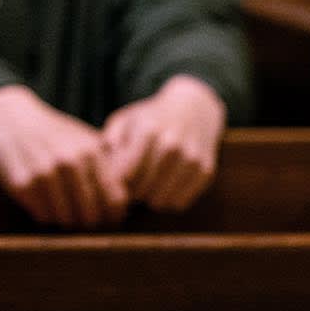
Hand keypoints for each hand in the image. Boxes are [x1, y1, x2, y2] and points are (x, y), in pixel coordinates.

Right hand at [0, 84, 127, 228]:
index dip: (114, 215)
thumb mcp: (86, 141)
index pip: (114, 199)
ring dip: (68, 221)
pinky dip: (47, 215)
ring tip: (67, 212)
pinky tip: (47, 203)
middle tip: (87, 222)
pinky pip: (43, 216)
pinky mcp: (21, 184)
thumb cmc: (56, 134)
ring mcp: (43, 174)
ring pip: (66, 219)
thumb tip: (128, 201)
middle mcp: (68, 163)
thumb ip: (108, 166)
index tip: (110, 219)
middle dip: (91, 223)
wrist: (12, 119)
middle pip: (90, 215)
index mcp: (90, 152)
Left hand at [102, 75, 224, 212]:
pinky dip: (169, 200)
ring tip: (146, 187)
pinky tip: (164, 187)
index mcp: (148, 131)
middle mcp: (172, 145)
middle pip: (142, 191)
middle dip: (132, 193)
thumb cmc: (151, 118)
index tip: (115, 180)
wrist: (195, 108)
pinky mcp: (205, 171)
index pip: (125, 177)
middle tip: (130, 186)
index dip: (116, 184)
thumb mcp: (124, 121)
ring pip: (161, 201)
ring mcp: (191, 159)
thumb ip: (108, 146)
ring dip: (150, 199)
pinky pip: (179, 203)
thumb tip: (104, 177)